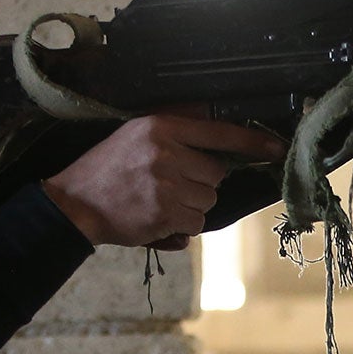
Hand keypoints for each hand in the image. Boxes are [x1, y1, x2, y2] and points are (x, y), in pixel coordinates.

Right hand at [42, 113, 285, 248]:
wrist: (74, 203)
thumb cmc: (107, 170)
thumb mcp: (135, 135)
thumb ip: (174, 133)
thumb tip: (217, 138)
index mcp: (161, 126)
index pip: (219, 132)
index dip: (253, 142)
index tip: (278, 148)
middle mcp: (166, 151)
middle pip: (216, 173)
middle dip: (200, 184)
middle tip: (167, 185)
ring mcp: (166, 183)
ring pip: (208, 200)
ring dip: (191, 207)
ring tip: (158, 201)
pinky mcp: (165, 212)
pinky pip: (197, 223)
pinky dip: (182, 226)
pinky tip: (156, 218)